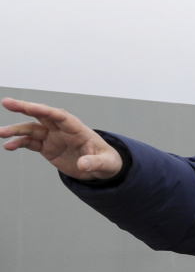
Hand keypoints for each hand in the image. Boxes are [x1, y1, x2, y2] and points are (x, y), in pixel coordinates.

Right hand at [1, 97, 122, 179]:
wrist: (101, 168)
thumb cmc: (107, 161)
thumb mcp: (106, 164)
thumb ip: (95, 163)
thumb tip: (84, 165)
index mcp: (78, 129)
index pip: (60, 116)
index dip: (46, 111)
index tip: (32, 107)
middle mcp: (62, 130)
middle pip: (42, 115)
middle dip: (25, 108)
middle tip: (7, 103)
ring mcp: (53, 138)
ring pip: (32, 129)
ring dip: (16, 130)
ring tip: (1, 133)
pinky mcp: (47, 148)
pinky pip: (30, 143)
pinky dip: (19, 143)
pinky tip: (8, 146)